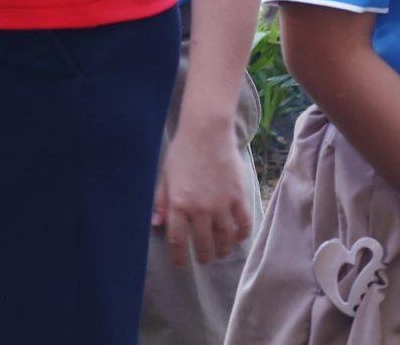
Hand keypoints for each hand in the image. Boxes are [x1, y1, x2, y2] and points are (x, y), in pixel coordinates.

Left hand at [152, 120, 252, 268]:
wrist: (207, 133)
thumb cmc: (182, 152)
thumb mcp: (165, 176)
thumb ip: (161, 201)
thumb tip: (156, 223)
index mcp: (180, 204)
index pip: (178, 240)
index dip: (178, 257)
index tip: (179, 265)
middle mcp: (201, 208)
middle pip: (204, 244)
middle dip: (203, 256)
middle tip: (203, 259)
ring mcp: (222, 204)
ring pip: (225, 238)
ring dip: (222, 249)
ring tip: (219, 253)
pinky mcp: (239, 197)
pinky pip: (243, 223)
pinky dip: (241, 234)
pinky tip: (237, 238)